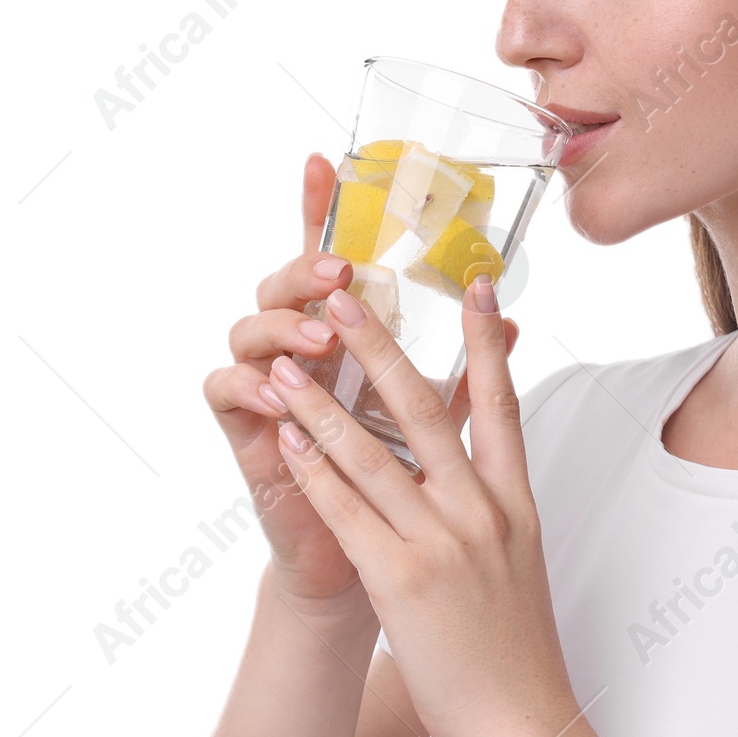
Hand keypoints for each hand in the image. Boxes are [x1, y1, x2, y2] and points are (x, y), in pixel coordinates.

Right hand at [203, 154, 516, 612]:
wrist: (368, 574)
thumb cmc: (401, 499)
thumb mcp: (439, 428)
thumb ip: (467, 373)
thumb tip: (511, 320)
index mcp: (346, 341)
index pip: (329, 264)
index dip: (321, 211)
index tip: (327, 162)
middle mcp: (302, 355)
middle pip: (281, 284)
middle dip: (304, 269)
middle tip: (338, 273)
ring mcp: (269, 392)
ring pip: (247, 330)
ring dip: (281, 327)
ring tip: (318, 339)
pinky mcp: (248, 436)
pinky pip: (225, 391)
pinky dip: (250, 386)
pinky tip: (280, 393)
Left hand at [261, 269, 568, 736]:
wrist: (523, 721)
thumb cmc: (515, 652)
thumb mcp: (521, 566)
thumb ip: (498, 513)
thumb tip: (478, 475)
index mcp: (517, 507)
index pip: (505, 407)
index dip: (488, 343)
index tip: (475, 287)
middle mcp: (484, 514)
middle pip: (430, 410)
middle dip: (382, 347)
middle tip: (348, 295)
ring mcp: (444, 545)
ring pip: (376, 455)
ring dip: (324, 403)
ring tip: (287, 364)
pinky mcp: (403, 580)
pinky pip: (349, 512)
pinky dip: (315, 470)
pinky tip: (287, 440)